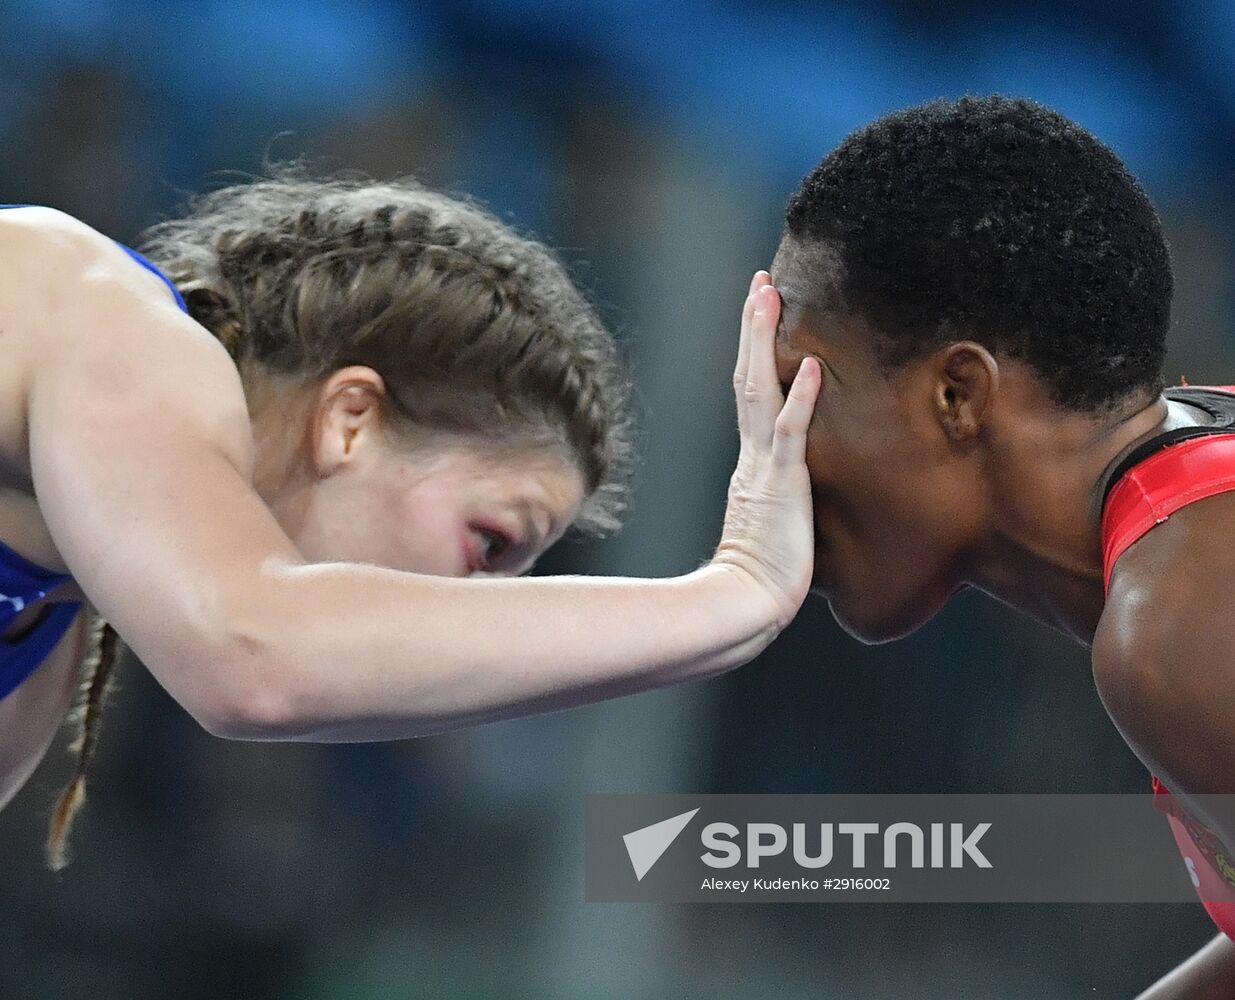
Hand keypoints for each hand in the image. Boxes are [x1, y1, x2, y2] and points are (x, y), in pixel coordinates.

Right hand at [711, 271, 821, 631]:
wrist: (746, 604)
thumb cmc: (758, 578)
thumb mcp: (770, 529)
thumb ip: (773, 505)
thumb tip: (780, 503)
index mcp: (751, 463)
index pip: (750, 394)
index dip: (754, 351)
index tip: (759, 312)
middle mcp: (752, 455)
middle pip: (748, 377)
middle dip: (753, 327)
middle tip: (759, 282)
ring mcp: (764, 465)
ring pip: (760, 389)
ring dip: (764, 341)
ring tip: (768, 295)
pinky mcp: (782, 484)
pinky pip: (791, 432)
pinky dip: (802, 398)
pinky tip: (814, 365)